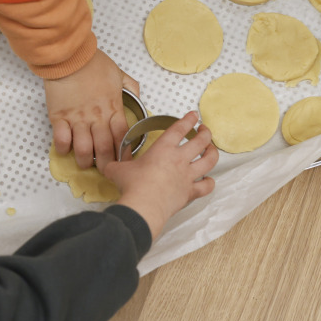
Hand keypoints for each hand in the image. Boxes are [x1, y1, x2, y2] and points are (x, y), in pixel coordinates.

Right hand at [44, 49, 137, 169]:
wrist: (69, 56)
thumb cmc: (93, 62)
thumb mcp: (118, 73)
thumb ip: (130, 87)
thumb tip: (137, 97)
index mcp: (113, 107)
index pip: (122, 136)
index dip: (125, 152)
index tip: (124, 161)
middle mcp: (97, 117)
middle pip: (105, 148)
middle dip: (106, 164)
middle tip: (106, 170)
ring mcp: (77, 118)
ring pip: (83, 149)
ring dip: (84, 160)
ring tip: (85, 163)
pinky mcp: (59, 116)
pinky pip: (61, 139)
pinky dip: (63, 148)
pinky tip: (66, 149)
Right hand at [102, 112, 217, 239]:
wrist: (144, 206)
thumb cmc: (133, 185)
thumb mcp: (118, 170)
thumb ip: (116, 166)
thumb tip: (107, 166)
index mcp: (163, 148)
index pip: (179, 128)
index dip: (188, 120)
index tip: (194, 115)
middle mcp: (179, 159)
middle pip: (201, 141)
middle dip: (205, 132)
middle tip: (204, 130)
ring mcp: (187, 176)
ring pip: (209, 160)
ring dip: (212, 153)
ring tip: (211, 150)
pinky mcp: (190, 192)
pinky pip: (206, 186)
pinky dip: (210, 182)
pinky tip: (208, 180)